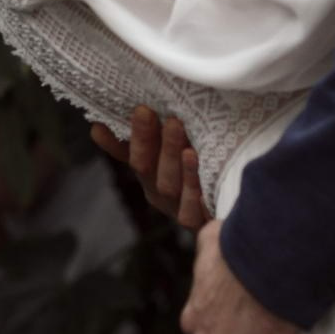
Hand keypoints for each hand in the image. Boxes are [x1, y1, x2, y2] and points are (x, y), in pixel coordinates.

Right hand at [90, 106, 206, 230]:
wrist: (237, 208)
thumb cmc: (202, 169)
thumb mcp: (171, 152)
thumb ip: (141, 139)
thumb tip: (97, 126)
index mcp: (149, 174)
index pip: (130, 156)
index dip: (122, 140)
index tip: (125, 114)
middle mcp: (159, 192)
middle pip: (146, 169)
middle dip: (145, 139)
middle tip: (147, 111)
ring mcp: (178, 208)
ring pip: (168, 184)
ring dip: (169, 155)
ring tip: (174, 126)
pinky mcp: (199, 222)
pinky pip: (192, 204)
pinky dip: (191, 181)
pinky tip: (193, 157)